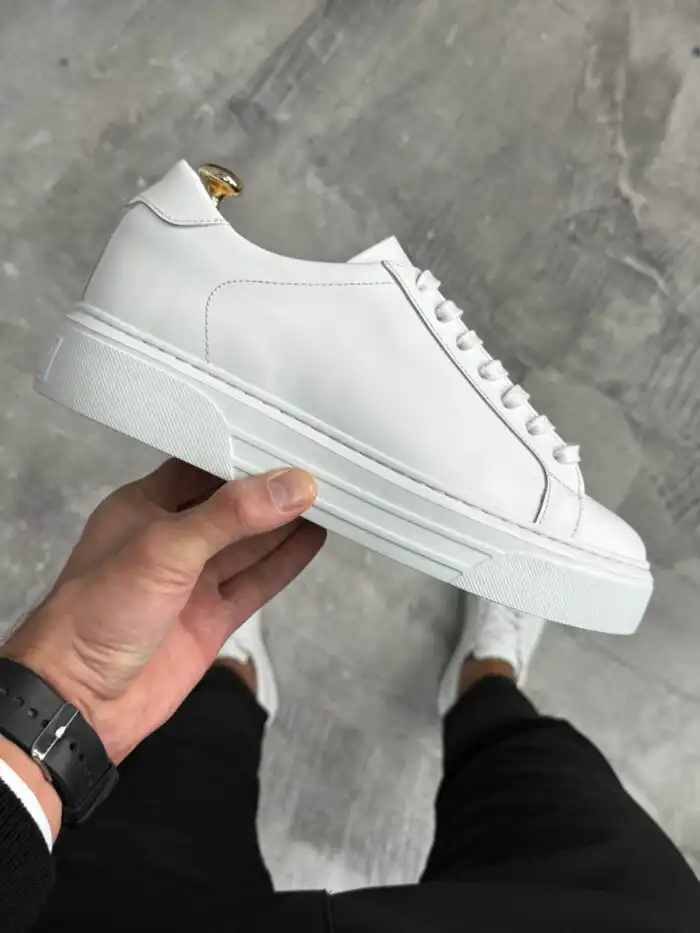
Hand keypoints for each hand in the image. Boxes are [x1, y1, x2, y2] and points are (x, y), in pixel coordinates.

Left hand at [2, 461, 323, 769]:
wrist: (81, 701)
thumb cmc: (100, 612)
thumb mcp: (166, 548)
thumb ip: (232, 515)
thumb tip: (294, 485)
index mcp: (146, 507)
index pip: (204, 467)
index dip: (246, 455)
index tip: (289, 441)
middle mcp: (172, 539)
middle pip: (234, 506)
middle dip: (273, 490)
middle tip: (321, 467)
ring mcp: (194, 580)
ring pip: (251, 544)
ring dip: (286, 523)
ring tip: (330, 496)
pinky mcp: (212, 617)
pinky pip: (256, 582)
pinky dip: (286, 562)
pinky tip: (313, 540)